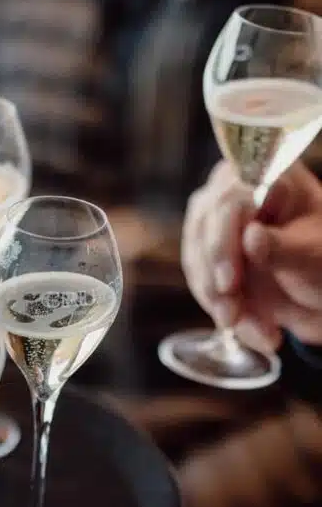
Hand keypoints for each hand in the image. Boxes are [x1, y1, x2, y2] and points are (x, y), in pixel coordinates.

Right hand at [182, 159, 321, 347]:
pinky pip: (201, 283)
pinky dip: (222, 312)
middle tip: (234, 319)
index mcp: (266, 173)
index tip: (229, 284)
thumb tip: (250, 238)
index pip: (229, 203)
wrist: (320, 289)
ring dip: (221, 305)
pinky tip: (254, 330)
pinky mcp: (205, 253)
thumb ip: (282, 246)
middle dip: (217, 284)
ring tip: (260, 333)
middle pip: (203, 234)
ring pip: (197, 263)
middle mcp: (232, 190)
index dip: (223, 244)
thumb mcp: (313, 254)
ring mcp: (213, 221)